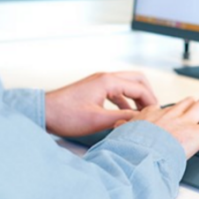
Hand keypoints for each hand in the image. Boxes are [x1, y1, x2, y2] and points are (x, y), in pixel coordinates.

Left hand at [44, 71, 158, 136]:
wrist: (42, 112)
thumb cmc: (65, 115)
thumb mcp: (97, 120)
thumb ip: (123, 118)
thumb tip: (141, 120)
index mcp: (108, 81)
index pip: (139, 88)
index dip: (151, 101)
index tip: (157, 114)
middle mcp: (105, 77)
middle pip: (136, 80)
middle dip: (147, 94)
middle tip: (153, 109)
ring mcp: (98, 82)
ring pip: (126, 84)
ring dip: (136, 97)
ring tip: (142, 113)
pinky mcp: (93, 89)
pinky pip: (116, 91)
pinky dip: (124, 100)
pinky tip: (124, 113)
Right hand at [116, 98, 198, 157]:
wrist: (137, 156)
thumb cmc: (129, 149)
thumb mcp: (121, 133)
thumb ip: (122, 128)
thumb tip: (117, 125)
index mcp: (151, 115)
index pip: (164, 108)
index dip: (171, 115)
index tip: (172, 123)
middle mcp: (169, 114)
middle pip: (187, 101)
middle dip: (193, 110)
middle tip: (195, 123)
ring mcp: (184, 121)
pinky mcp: (197, 132)